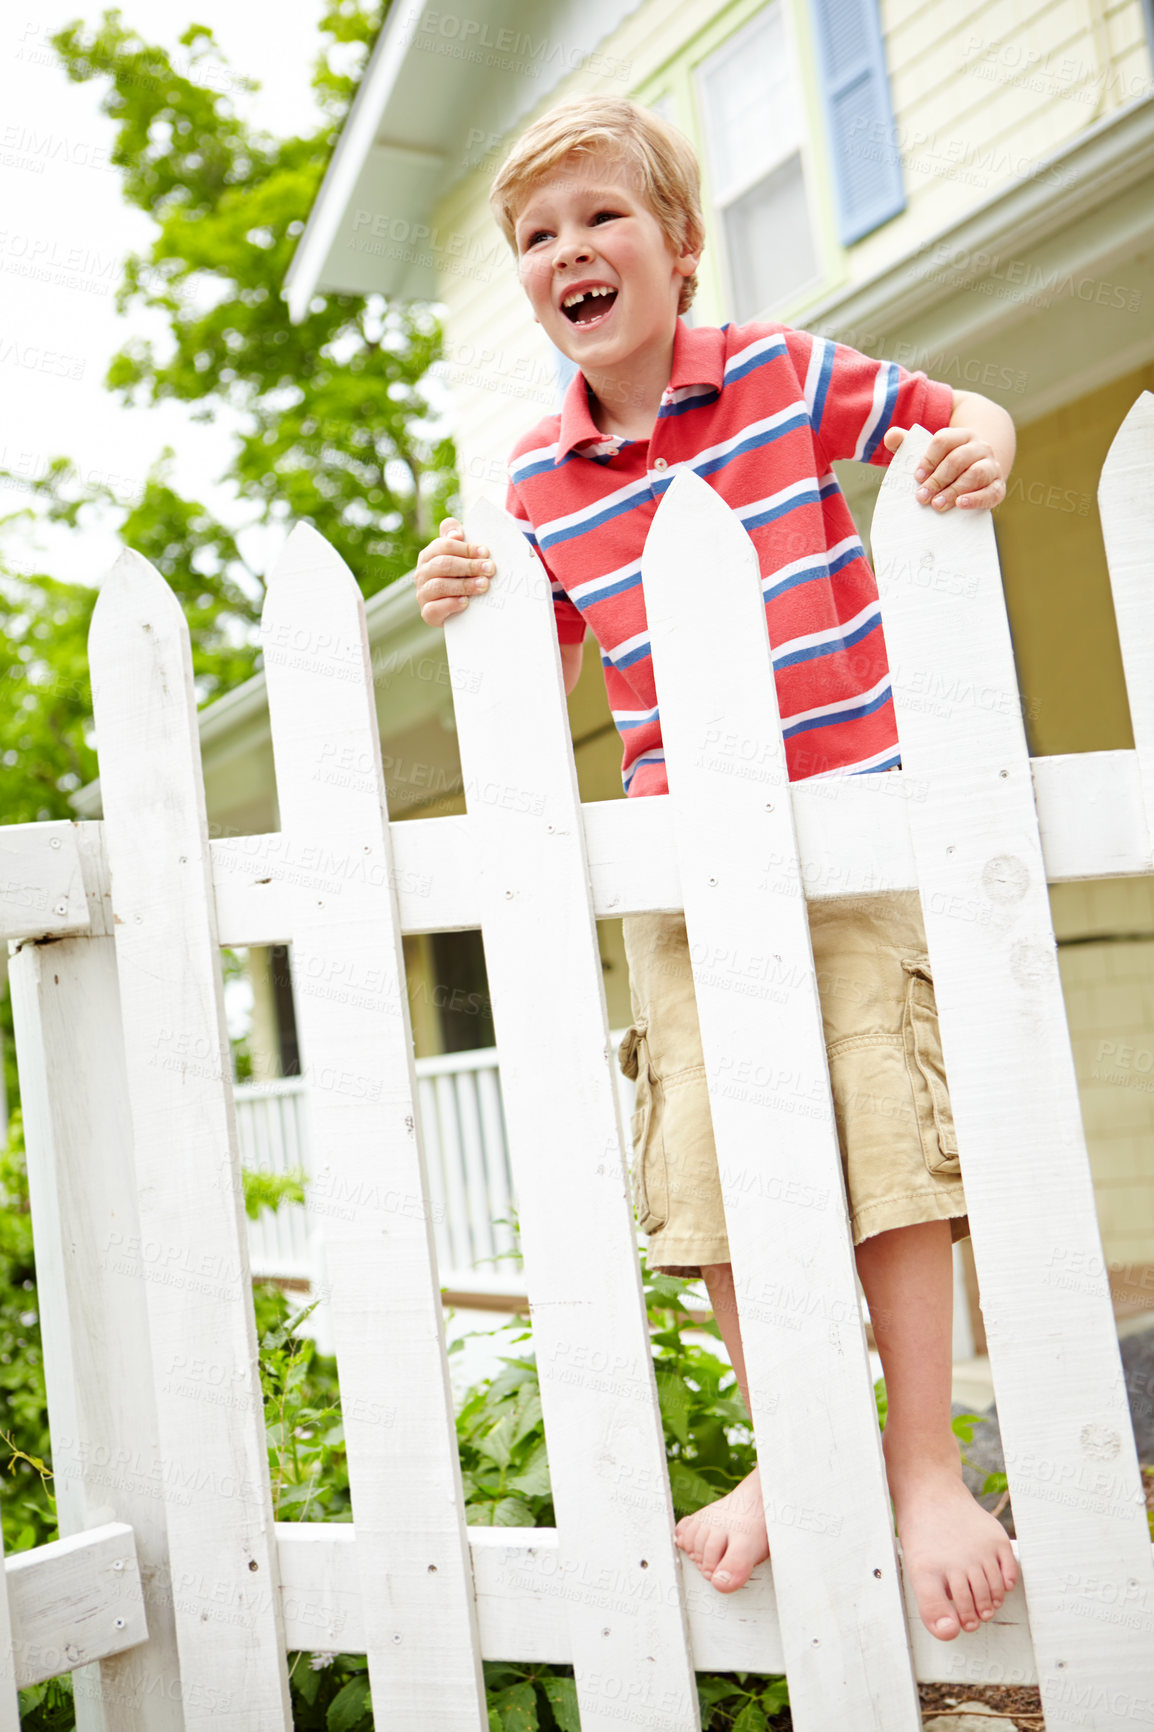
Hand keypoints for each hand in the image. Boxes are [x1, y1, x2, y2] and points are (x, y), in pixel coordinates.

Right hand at [415, 518, 494, 625]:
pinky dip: (451, 604)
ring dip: (464, 585)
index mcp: (429, 555)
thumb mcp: (461, 554)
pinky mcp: (427, 613)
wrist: (460, 609)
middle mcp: (422, 573)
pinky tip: (466, 602)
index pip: (444, 546)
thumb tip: (456, 533)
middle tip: (489, 568)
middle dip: (469, 565)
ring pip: (439, 586)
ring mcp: (423, 593)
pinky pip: (434, 608)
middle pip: (443, 564)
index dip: (466, 548)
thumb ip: (455, 537)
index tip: (485, 552)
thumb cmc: (462, 576)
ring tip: (483, 585)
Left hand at [883, 425, 1005, 511]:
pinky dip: (977, 499)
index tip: (916, 476)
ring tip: (937, 504)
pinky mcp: (997, 486)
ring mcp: (991, 466)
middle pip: (958, 459)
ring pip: (976, 474)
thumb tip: (890, 436)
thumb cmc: (945, 464)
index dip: (929, 458)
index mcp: (962, 436)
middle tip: (921, 497)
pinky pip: (992, 492)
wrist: (977, 473)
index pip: (944, 440)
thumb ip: (907, 444)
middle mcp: (979, 447)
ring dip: (954, 490)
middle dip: (938, 479)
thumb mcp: (928, 453)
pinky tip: (961, 505)